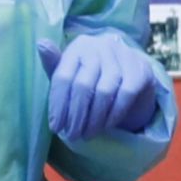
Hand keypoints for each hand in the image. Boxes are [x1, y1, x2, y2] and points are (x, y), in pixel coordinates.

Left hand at [43, 30, 167, 143]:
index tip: (56, 127)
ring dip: (94, 119)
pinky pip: (125, 96)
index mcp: (79, 46)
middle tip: (72, 135)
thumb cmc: (94, 75)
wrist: (131, 73)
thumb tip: (40, 44)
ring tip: (87, 135)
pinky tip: (106, 126)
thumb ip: (54, 66)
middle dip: (76, 115)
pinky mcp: (140, 70)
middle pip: (83, 85)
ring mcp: (123, 57)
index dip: (58, 104)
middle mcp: (101, 46)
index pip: (63, 77)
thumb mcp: (72, 72)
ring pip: (104, 92)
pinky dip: (114, 114)